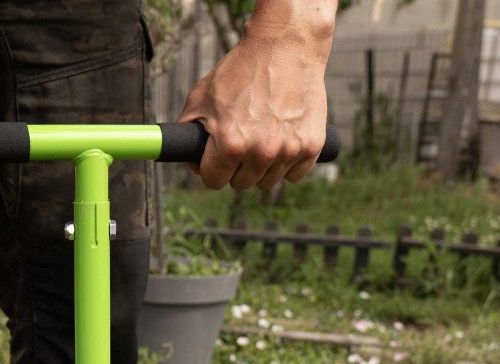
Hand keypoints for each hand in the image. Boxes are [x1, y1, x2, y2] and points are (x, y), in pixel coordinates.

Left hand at [177, 1, 334, 190]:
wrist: (286, 44)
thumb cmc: (242, 69)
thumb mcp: (201, 96)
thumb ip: (187, 132)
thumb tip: (188, 159)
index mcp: (230, 145)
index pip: (214, 181)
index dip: (211, 168)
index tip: (216, 156)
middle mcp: (261, 152)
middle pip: (241, 184)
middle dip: (236, 167)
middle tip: (241, 139)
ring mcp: (289, 151)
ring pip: (267, 182)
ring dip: (262, 166)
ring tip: (262, 135)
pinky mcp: (312, 146)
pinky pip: (294, 175)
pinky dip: (289, 163)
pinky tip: (284, 139)